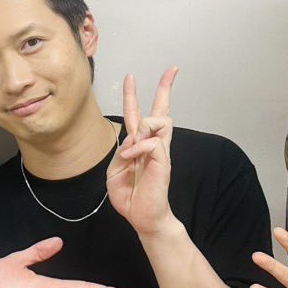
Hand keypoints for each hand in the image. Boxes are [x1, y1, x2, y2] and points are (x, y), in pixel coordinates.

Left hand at [106, 68, 177, 234]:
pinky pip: (152, 141)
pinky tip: (132, 159)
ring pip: (157, 120)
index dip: (133, 95)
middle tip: (172, 69)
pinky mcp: (163, 160)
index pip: (139, 115)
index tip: (131, 77)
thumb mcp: (115, 170)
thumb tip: (132, 137)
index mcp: (139, 145)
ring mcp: (160, 151)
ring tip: (131, 151)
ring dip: (141, 129)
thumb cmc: (131, 196)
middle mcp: (153, 144)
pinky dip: (138, 147)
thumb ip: (121, 150)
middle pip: (161, 110)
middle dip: (165, 87)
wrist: (142, 217)